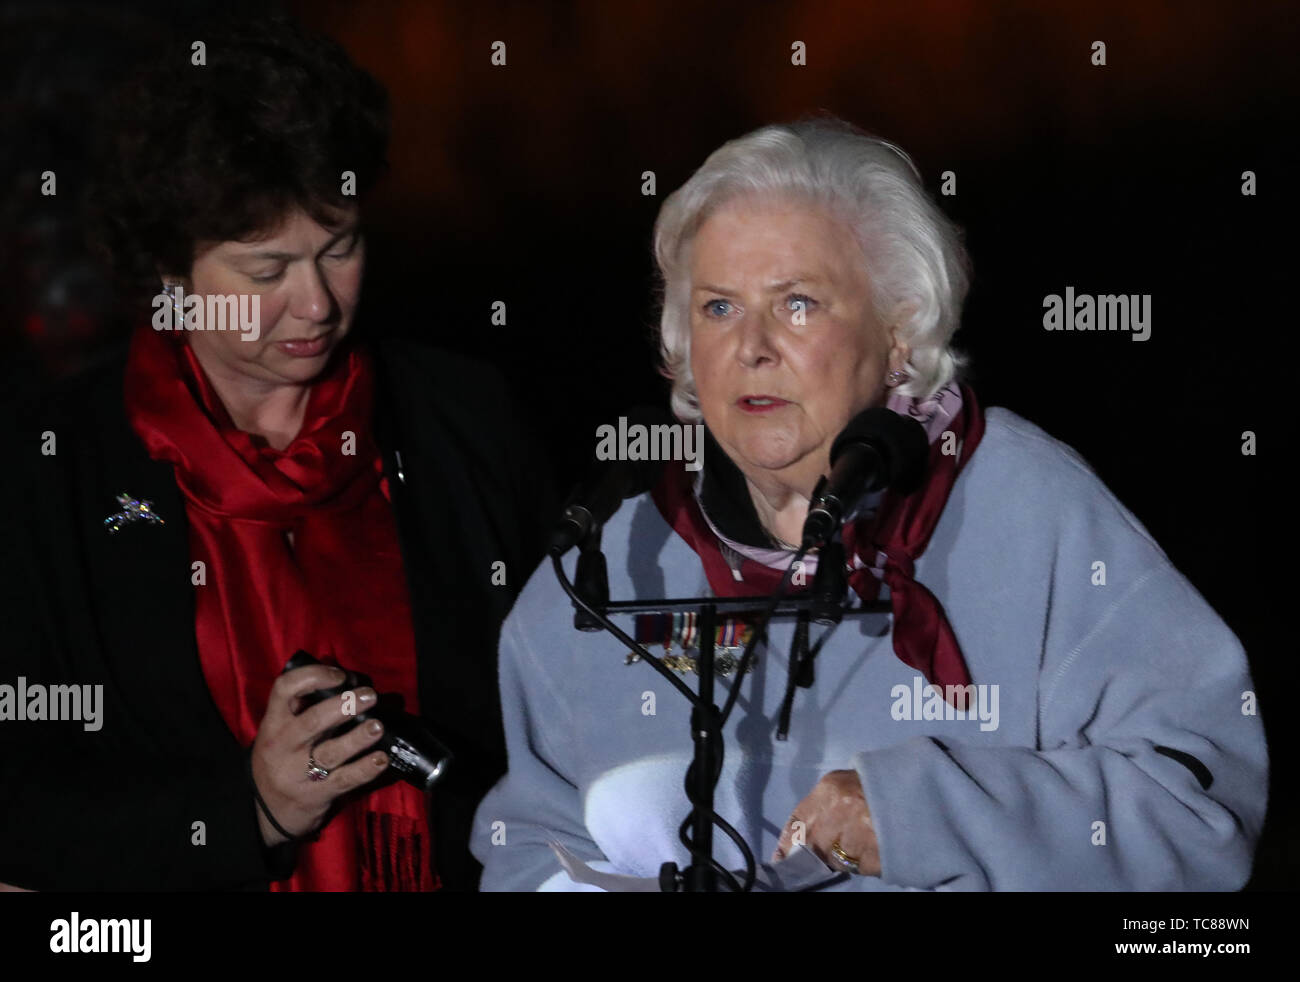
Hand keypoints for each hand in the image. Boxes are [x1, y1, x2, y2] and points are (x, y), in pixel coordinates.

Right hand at [250, 664, 390, 847]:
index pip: (284, 689)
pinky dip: (366, 769)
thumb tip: (347, 678)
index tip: (339, 676)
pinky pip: (346, 779)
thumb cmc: (282, 757)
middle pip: (313, 722)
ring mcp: (300, 772)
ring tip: (377, 726)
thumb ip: (303, 705)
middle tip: (369, 695)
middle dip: (344, 706)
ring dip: (358, 738)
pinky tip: (381, 759)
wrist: (267, 809)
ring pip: (331, 753)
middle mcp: (285, 745)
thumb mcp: (280, 730)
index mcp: (274, 723)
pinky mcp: (319, 794)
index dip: (313, 676)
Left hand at [773, 769, 880, 875]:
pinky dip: (858, 863)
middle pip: (810, 844)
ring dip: (836, 857)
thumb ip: (829, 797)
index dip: (787, 839)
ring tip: (852, 847)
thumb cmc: (886, 781)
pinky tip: (868, 851)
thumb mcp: (853, 778)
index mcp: (830, 789)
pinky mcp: (870, 860)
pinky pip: (855, 867)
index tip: (782, 853)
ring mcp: (852, 839)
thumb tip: (808, 822)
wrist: (925, 795)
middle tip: (808, 859)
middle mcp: (835, 814)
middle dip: (808, 853)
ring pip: (832, 858)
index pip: (797, 819)